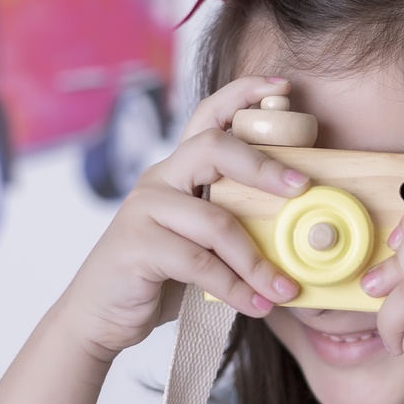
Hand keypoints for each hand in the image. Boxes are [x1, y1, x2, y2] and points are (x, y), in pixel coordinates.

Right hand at [55, 76, 308, 363]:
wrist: (100, 317)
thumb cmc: (160, 278)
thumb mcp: (202, 244)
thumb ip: (236, 226)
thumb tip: (301, 234)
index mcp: (179, 171)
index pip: (209, 116)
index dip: (244, 94)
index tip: (283, 87)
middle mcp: (159, 180)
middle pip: (213, 148)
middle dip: (264, 166)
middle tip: (303, 188)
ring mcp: (144, 209)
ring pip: (216, 221)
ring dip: (257, 261)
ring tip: (283, 289)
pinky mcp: (136, 245)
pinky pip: (199, 262)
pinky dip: (234, 288)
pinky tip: (255, 306)